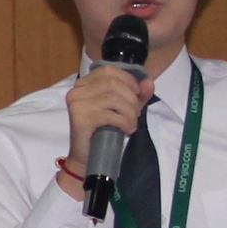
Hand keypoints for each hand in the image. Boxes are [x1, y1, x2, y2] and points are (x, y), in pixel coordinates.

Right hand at [61, 64, 146, 191]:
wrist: (87, 158)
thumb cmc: (102, 131)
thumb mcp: (122, 109)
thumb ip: (136, 95)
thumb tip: (149, 83)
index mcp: (83, 84)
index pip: (107, 70)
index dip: (127, 79)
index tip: (136, 94)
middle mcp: (77, 91)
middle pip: (112, 83)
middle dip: (130, 98)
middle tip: (135, 113)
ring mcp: (77, 104)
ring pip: (113, 98)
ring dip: (129, 112)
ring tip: (131, 123)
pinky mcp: (80, 119)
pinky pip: (110, 114)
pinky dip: (124, 122)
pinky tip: (127, 129)